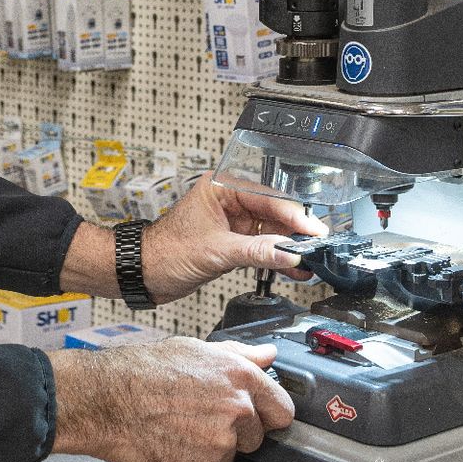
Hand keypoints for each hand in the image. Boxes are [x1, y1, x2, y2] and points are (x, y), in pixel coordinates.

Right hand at [50, 339, 293, 461]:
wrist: (108, 399)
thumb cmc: (144, 370)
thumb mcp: (196, 349)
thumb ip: (240, 354)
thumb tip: (267, 355)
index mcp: (240, 380)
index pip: (283, 411)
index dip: (270, 414)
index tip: (261, 416)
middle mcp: (235, 412)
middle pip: (255, 438)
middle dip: (235, 432)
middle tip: (203, 417)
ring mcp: (217, 445)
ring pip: (227, 456)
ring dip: (211, 448)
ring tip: (180, 426)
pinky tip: (169, 440)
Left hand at [142, 173, 328, 303]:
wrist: (144, 273)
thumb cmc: (165, 252)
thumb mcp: (216, 251)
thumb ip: (256, 251)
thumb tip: (288, 253)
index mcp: (221, 188)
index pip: (267, 197)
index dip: (294, 215)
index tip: (313, 231)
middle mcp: (229, 202)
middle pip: (273, 212)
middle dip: (296, 231)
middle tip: (318, 246)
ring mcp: (232, 222)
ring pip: (271, 231)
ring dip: (290, 246)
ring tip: (311, 259)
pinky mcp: (232, 242)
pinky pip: (262, 247)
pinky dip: (277, 257)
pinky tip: (293, 267)